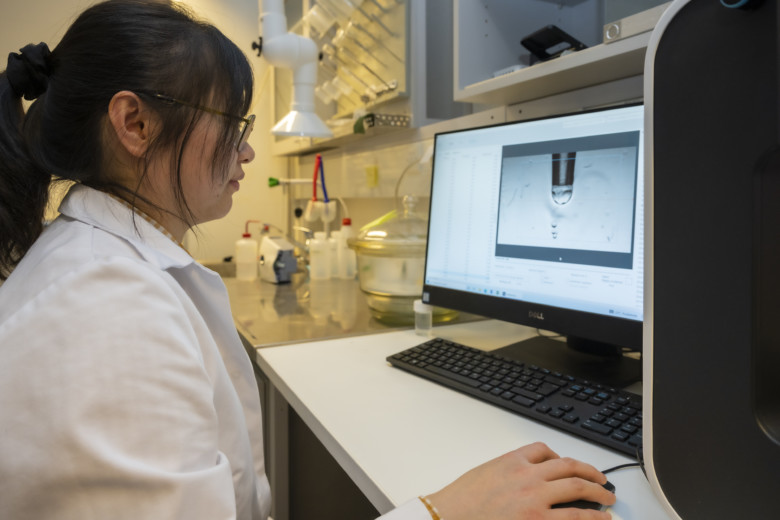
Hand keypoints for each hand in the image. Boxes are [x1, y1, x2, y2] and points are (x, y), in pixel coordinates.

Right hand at [424, 442, 614, 519]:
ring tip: (608, 499)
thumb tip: (527, 478)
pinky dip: (592, 518)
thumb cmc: (461, 501)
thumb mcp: (485, 474)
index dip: (559, 457)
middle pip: (569, 467)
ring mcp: (535, 500)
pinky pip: (574, 518)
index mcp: (512, 461)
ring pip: (578, 488)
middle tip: (602, 481)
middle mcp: (528, 477)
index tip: (566, 464)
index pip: (543, 450)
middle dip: (591, 473)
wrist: (449, 517)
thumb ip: (508, 471)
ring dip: (599, 493)